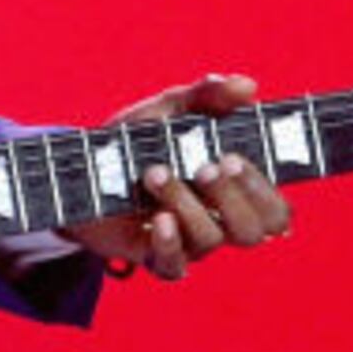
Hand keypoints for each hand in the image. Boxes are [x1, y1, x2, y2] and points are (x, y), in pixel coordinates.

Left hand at [60, 74, 289, 280]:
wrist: (76, 169)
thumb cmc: (134, 141)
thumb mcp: (168, 110)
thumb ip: (206, 96)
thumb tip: (248, 85)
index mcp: (233, 190)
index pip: (275, 209)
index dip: (267, 191)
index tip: (235, 156)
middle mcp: (219, 221)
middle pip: (255, 231)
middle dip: (236, 197)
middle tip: (207, 165)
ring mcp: (190, 243)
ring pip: (211, 240)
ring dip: (187, 203)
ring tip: (155, 172)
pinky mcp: (156, 256)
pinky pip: (175, 266)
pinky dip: (171, 243)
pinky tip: (161, 219)